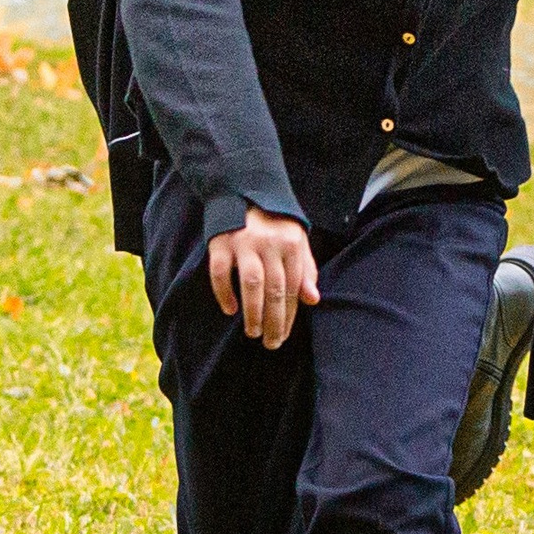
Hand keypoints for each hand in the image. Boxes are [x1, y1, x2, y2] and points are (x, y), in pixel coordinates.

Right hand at [209, 207, 319, 347]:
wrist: (244, 190)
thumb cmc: (276, 224)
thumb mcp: (297, 242)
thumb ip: (306, 270)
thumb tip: (313, 300)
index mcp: (292, 244)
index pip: (293, 287)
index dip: (290, 314)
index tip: (284, 334)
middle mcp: (270, 244)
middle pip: (275, 289)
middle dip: (275, 320)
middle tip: (272, 343)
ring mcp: (244, 243)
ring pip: (252, 283)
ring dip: (253, 311)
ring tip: (254, 332)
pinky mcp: (220, 242)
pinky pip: (220, 272)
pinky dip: (224, 292)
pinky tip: (229, 310)